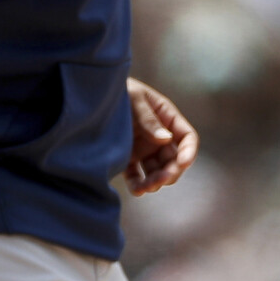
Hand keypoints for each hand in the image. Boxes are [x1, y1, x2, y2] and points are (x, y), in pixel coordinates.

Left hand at [126, 78, 197, 194]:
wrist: (90, 93)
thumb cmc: (117, 90)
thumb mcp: (134, 98)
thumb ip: (148, 119)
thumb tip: (165, 140)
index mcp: (166, 117)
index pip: (187, 137)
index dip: (189, 152)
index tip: (182, 163)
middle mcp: (159, 136)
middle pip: (174, 159)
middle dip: (170, 172)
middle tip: (160, 179)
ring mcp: (144, 148)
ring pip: (157, 171)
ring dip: (155, 182)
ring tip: (145, 188)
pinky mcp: (128, 158)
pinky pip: (137, 175)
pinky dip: (139, 185)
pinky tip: (138, 190)